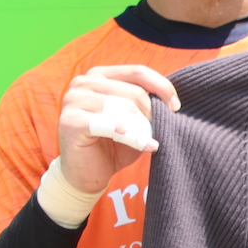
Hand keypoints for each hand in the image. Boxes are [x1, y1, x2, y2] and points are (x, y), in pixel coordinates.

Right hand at [57, 65, 179, 194]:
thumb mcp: (134, 120)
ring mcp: (73, 100)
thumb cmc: (113, 146)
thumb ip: (146, 104)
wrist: (86, 175)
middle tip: (158, 132)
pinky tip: (145, 146)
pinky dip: (132, 137)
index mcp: (99, 75)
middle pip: (133, 91)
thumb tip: (171, 100)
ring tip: (149, 142)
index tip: (176, 106)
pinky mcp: (70, 121)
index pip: (137, 72)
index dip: (161, 87)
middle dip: (151, 113)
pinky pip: (111, 125)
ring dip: (142, 128)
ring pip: (123, 107)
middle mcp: (83, 82)